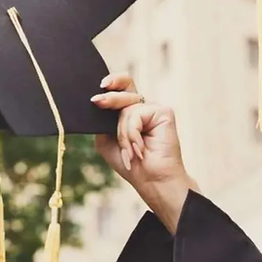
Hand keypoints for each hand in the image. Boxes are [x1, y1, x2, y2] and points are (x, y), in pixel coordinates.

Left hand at [92, 74, 194, 233]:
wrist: (151, 180)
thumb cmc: (131, 163)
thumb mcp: (106, 139)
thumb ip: (102, 120)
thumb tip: (97, 102)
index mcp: (130, 111)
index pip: (122, 86)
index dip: (113, 81)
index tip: (101, 84)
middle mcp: (143, 106)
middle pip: (125, 88)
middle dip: (110, 97)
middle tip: (97, 101)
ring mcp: (154, 108)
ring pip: (126, 107)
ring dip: (122, 133)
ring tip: (129, 151)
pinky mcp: (164, 112)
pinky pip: (136, 113)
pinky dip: (132, 133)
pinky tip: (140, 148)